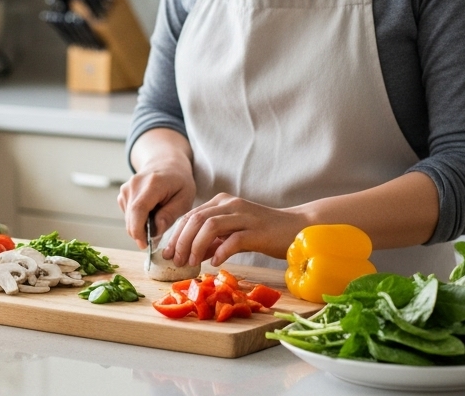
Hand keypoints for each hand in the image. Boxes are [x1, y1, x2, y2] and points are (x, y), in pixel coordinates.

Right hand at [118, 161, 195, 248]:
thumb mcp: (185, 198)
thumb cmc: (179, 181)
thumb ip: (170, 214)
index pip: (138, 211)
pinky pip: (128, 215)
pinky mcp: (122, 194)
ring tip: (158, 216)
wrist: (166, 162)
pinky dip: (138, 220)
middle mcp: (134, 185)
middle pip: (130, 218)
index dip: (138, 231)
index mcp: (152, 184)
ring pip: (128, 219)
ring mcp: (126, 188)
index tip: (145, 245)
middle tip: (159, 234)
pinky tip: (150, 212)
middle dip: (142, 233)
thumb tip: (155, 231)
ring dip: (141, 226)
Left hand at [166, 193, 310, 267]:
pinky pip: (233, 239)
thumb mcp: (233, 234)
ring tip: (192, 263)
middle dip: (182, 241)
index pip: (191, 215)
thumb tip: (191, 254)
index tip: (167, 253)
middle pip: (196, 219)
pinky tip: (215, 263)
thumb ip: (213, 241)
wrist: (297, 228)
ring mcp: (244, 215)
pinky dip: (220, 252)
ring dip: (196, 246)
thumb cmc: (264, 233)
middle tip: (176, 261)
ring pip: (210, 226)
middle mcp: (231, 204)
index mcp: (222, 202)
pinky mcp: (257, 230)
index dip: (176, 234)